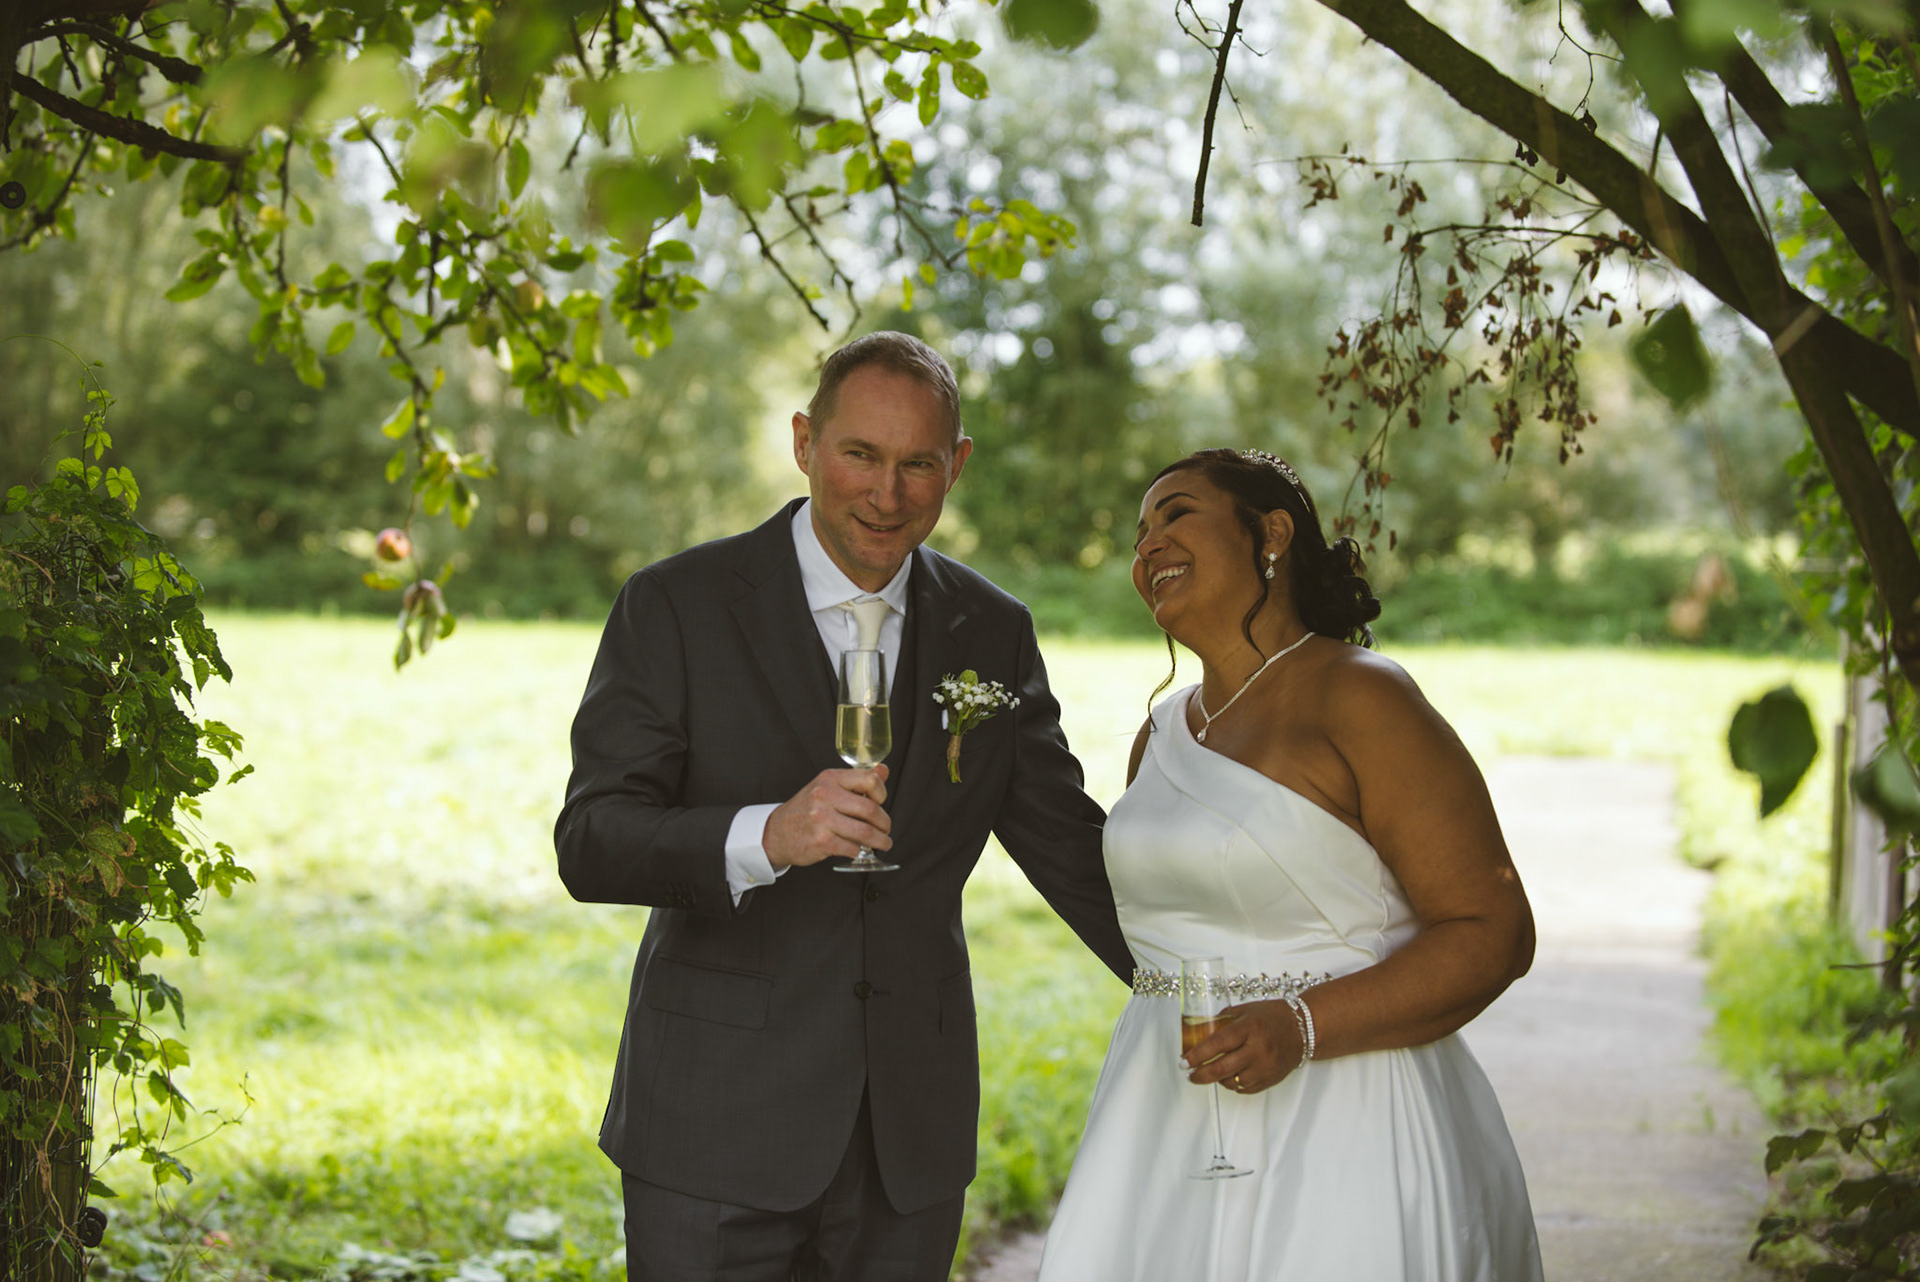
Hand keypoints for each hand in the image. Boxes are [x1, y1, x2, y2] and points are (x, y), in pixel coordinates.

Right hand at [763, 765, 889, 868]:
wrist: (777, 832)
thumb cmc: (805, 810)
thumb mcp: (827, 786)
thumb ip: (856, 780)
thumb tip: (884, 770)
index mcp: (830, 779)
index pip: (869, 780)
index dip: (882, 793)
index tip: (882, 802)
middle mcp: (825, 796)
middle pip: (870, 809)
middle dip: (884, 822)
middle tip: (886, 829)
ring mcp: (822, 819)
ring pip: (865, 832)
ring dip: (880, 841)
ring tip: (883, 843)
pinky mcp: (821, 841)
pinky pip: (852, 848)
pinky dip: (859, 851)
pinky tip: (858, 849)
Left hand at [1182, 1000, 1303, 1094]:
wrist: (1303, 1029)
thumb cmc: (1272, 1016)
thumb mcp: (1245, 1011)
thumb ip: (1222, 1021)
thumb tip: (1198, 1031)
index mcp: (1250, 1028)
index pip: (1218, 1043)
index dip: (1198, 1054)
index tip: (1184, 1060)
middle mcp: (1258, 1050)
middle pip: (1222, 1068)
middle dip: (1201, 1074)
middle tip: (1190, 1074)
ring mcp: (1265, 1067)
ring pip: (1232, 1082)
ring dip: (1217, 1079)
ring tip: (1211, 1072)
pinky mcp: (1270, 1079)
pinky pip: (1245, 1088)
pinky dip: (1233, 1084)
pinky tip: (1229, 1076)